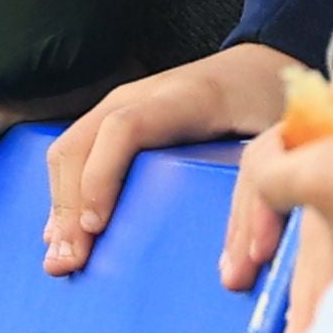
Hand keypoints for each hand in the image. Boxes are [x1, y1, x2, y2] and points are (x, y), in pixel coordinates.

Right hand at [39, 41, 291, 281]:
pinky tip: (63, 230)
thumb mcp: (273, 140)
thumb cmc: (266, 104)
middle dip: (67, 205)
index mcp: (181, 98)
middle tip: (68, 260)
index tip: (95, 228)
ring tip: (59, 256)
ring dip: (59, 204)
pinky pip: (76, 152)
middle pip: (79, 143)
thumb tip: (236, 265)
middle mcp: (138, 97)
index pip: (122, 130)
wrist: (257, 67)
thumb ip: (255, 188)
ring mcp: (120, 105)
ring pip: (69, 149)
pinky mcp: (114, 119)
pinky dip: (65, 194)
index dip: (101, 178)